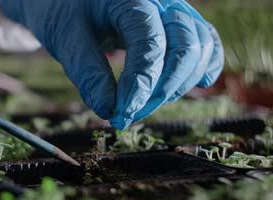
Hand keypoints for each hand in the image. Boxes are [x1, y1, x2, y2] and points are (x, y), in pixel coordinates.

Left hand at [0, 0, 223, 128]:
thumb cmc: (64, 11)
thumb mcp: (65, 38)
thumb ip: (88, 73)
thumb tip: (109, 111)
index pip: (149, 45)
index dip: (139, 86)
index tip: (120, 115)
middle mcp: (163, 0)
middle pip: (185, 47)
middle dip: (160, 90)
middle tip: (127, 115)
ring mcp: (176, 10)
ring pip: (201, 49)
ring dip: (177, 87)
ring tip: (141, 105)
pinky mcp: (182, 23)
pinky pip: (208, 45)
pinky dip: (200, 70)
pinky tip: (178, 90)